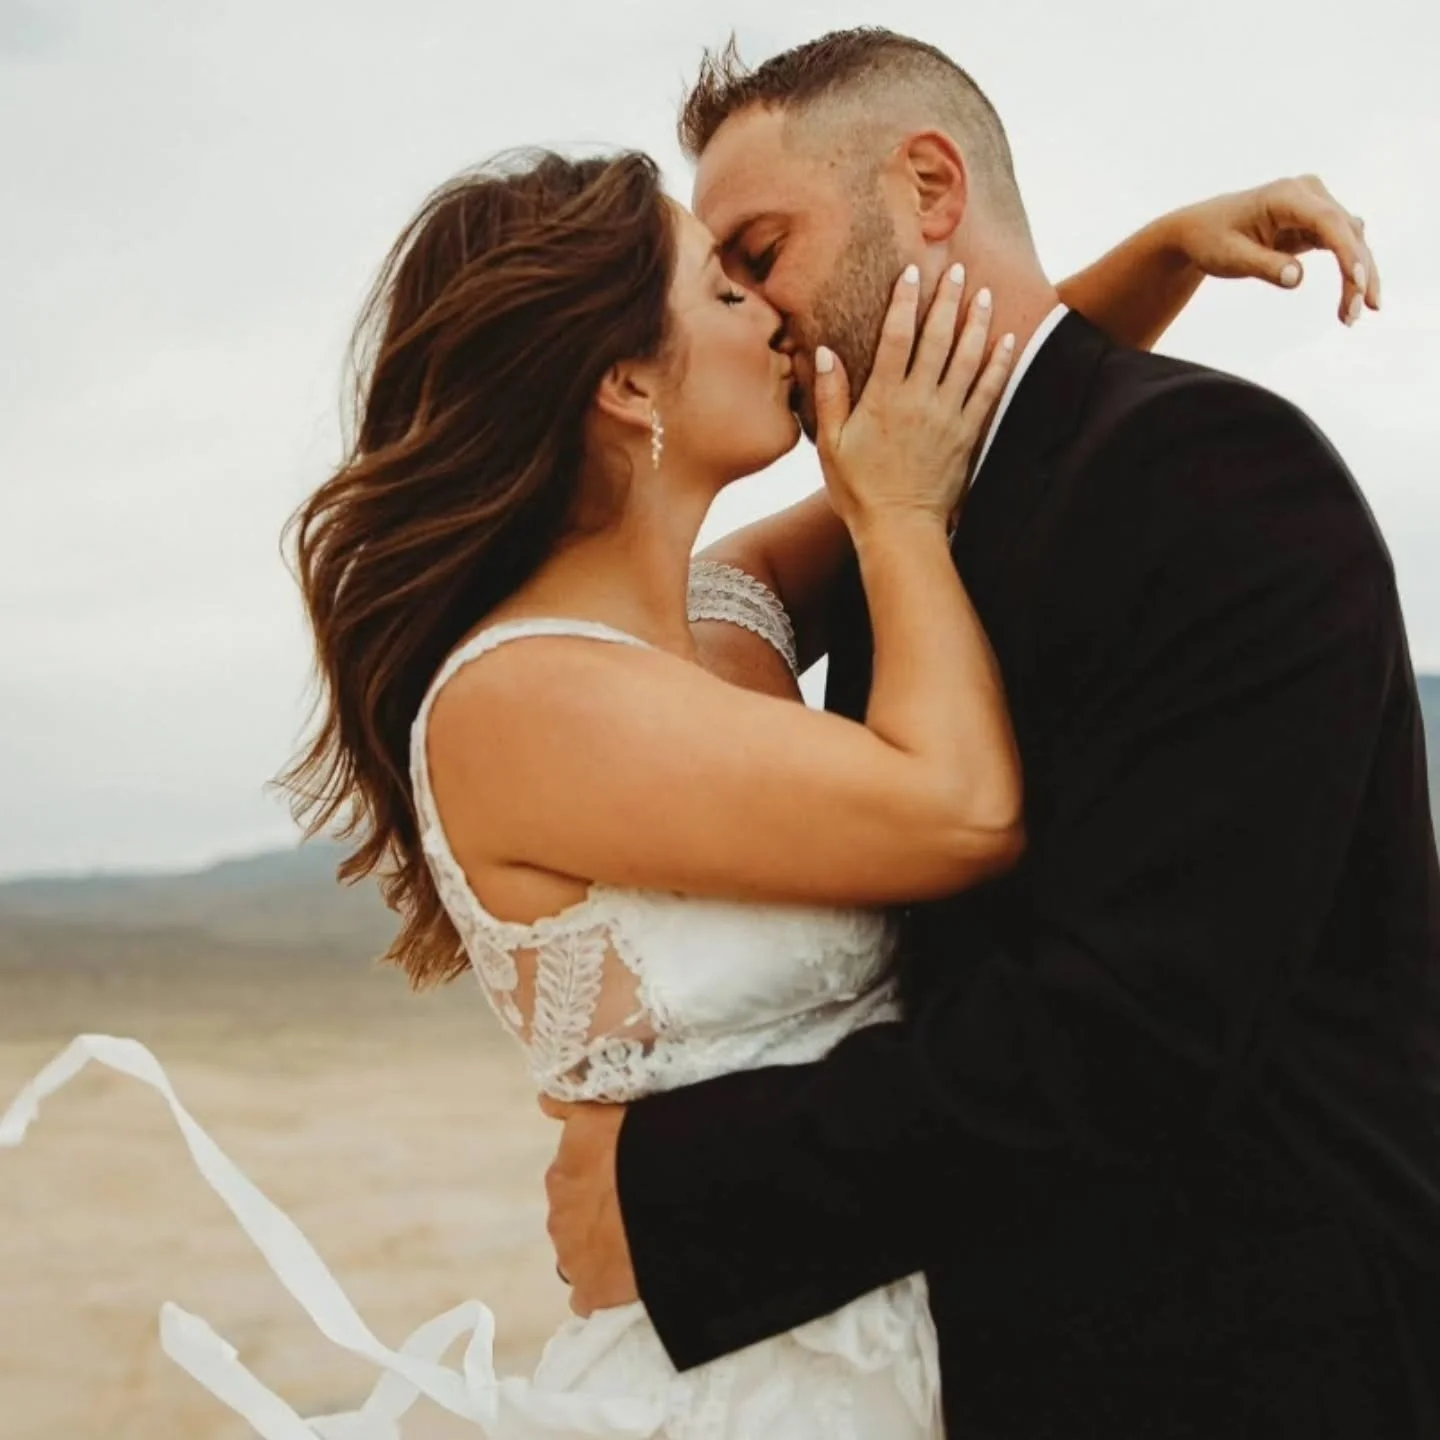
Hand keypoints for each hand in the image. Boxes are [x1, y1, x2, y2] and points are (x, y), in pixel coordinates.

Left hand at [538, 1096, 637, 1316]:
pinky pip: (588, 1295)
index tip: (620, 1179)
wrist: (671, 1194)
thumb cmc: (646, 1143)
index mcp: (564, 1167)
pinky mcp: (590, 1290)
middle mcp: (559, 1210)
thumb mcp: (605, 1112)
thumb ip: (572, 1109)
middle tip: (633, 1212)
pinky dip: (602, 1290)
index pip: (571, 1175)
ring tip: (637, 1246)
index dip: (597, 1178)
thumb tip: (543, 1101)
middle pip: (574, 1215)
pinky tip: (627, 1281)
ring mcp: (571, 1254)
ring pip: (578, 1253)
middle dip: (597, 1215)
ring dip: (600, 1250)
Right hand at [815, 262, 1014, 531]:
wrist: (900, 528)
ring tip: (984, 293)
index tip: (912, 272)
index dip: (905, 301)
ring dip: (977, 323)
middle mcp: (919, 401)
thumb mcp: (830, 446)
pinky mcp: (968, 434)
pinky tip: (1008, 340)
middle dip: (947, 300)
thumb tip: (824, 352)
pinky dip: (1000, 363)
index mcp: (883, 399)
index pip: (896, 337)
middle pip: (937, 338)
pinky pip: (988, 391)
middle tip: (955, 268)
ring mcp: (948, 416)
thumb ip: (830, 397)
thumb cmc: (858, 490)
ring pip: (968, 358)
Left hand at [1167, 175, 1379, 325]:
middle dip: (1358, 274)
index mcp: (1286, 195)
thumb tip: (1296, 279)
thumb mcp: (1230, 256)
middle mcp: (1308, 193)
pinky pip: (1343, 246)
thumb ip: (1263, 266)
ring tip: (1352, 317)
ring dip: (1360, 277)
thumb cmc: (1212, 240)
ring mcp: (1316, 205)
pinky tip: (1355, 299)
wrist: (1201, 229)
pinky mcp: (1317, 222)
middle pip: (1347, 233)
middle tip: (1354, 315)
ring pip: (1352, 241)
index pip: (1328, 222)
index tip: (1358, 283)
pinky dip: (1350, 272)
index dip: (1348, 252)